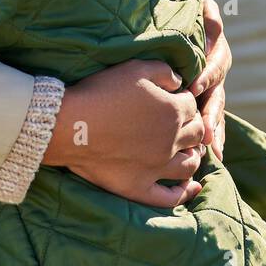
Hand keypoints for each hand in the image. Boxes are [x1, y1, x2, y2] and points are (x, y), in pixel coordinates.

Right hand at [42, 60, 205, 207]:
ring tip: (188, 152)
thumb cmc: (101, 92)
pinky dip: (184, 193)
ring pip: (190, 165)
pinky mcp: (139, 187)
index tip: (172, 99)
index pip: (192, 106)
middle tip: (181, 124)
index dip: (184, 100)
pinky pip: (169, 197)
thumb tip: (179, 82)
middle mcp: (171, 141)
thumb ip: (164, 71)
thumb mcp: (135, 68)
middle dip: (192, 126)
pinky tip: (191, 187)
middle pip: (196, 135)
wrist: (69, 124)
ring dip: (193, 156)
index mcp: (172, 111)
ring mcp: (156, 167)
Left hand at [189, 0, 231, 159]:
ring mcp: (214, 89)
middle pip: (217, 95)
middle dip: (211, 114)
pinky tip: (214, 155)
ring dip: (215, 130)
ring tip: (212, 150)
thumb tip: (211, 24)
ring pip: (217, 112)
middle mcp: (218, 73)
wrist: (180, 24)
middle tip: (205, 132)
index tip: (193, 87)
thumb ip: (207, 13)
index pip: (212, 64)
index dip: (205, 74)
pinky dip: (214, 136)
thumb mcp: (197, 8)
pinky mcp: (206, 101)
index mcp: (216, 51)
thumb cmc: (185, 14)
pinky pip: (213, 120)